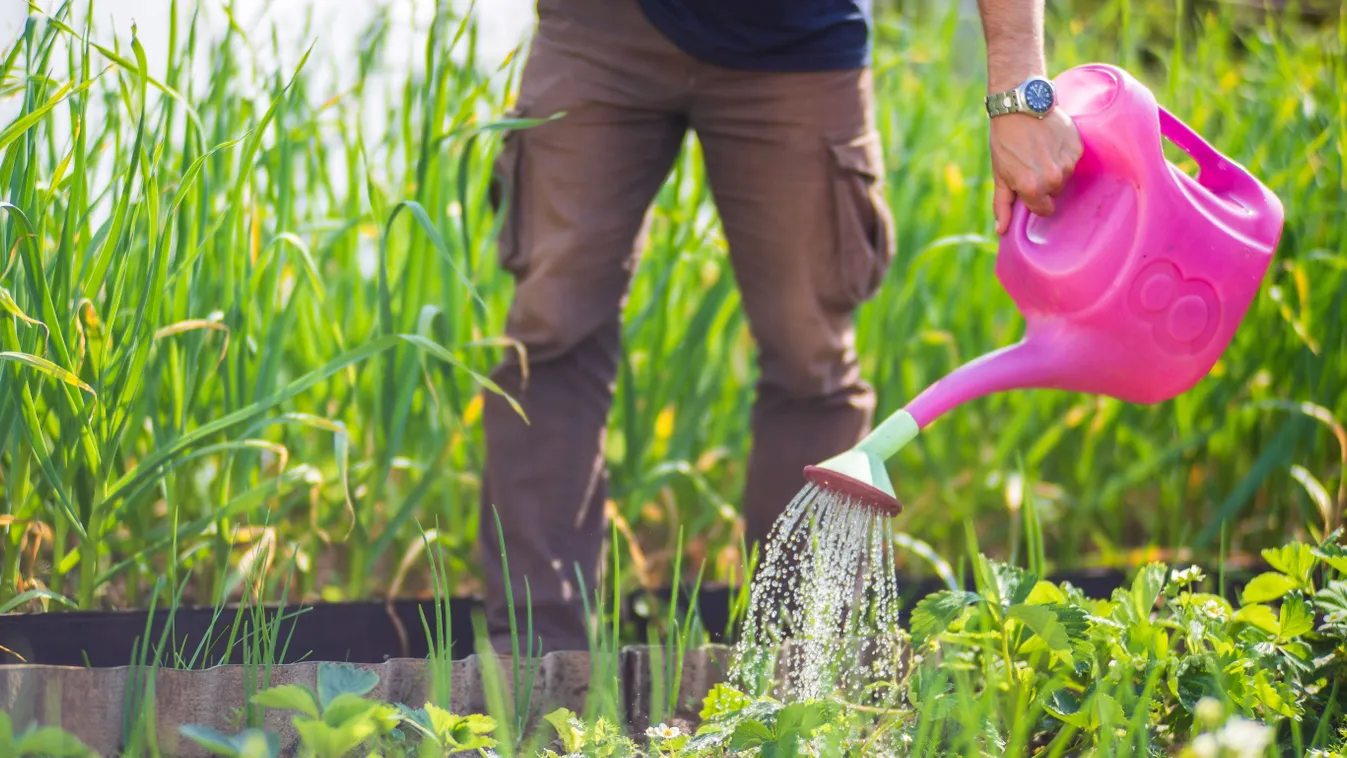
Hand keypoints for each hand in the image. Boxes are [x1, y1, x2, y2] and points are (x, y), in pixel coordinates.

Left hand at [989, 108, 1082, 234]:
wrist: (1020, 107)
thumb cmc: (1005, 142)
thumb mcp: (1000, 174)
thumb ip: (1002, 204)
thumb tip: (1001, 231)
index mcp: (1033, 189)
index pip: (1044, 209)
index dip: (1035, 199)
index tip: (1028, 186)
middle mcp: (1053, 179)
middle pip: (1054, 192)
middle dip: (1044, 183)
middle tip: (1031, 164)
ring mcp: (1068, 163)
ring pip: (1064, 176)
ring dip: (1054, 168)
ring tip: (1040, 150)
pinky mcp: (1077, 148)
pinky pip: (1072, 160)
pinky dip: (1064, 154)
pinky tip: (1051, 142)